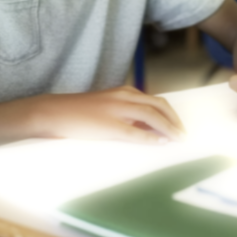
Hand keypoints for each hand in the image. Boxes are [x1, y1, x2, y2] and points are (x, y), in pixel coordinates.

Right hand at [32, 86, 185, 144]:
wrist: (53, 112)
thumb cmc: (79, 113)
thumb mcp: (107, 107)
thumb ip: (125, 114)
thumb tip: (145, 128)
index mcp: (124, 92)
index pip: (156, 101)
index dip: (171, 114)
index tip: (180, 126)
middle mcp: (124, 97)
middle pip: (160, 106)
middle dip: (175, 120)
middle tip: (183, 134)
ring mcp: (117, 110)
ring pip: (152, 116)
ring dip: (168, 128)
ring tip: (177, 139)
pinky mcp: (108, 125)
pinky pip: (135, 132)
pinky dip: (150, 138)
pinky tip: (159, 143)